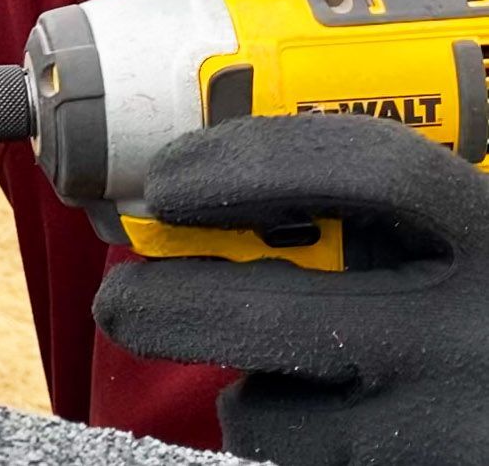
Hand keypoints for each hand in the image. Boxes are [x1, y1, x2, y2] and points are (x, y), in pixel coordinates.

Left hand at [94, 116, 488, 465]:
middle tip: (123, 300)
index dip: (247, 163)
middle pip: (272, 318)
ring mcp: (457, 428)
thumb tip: (243, 140)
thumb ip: (410, 182)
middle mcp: (479, 331)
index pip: (363, 170)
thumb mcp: (481, 210)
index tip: (167, 180)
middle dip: (169, 307)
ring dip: (245, 395)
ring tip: (265, 374)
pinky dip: (294, 446)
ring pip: (275, 419)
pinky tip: (325, 426)